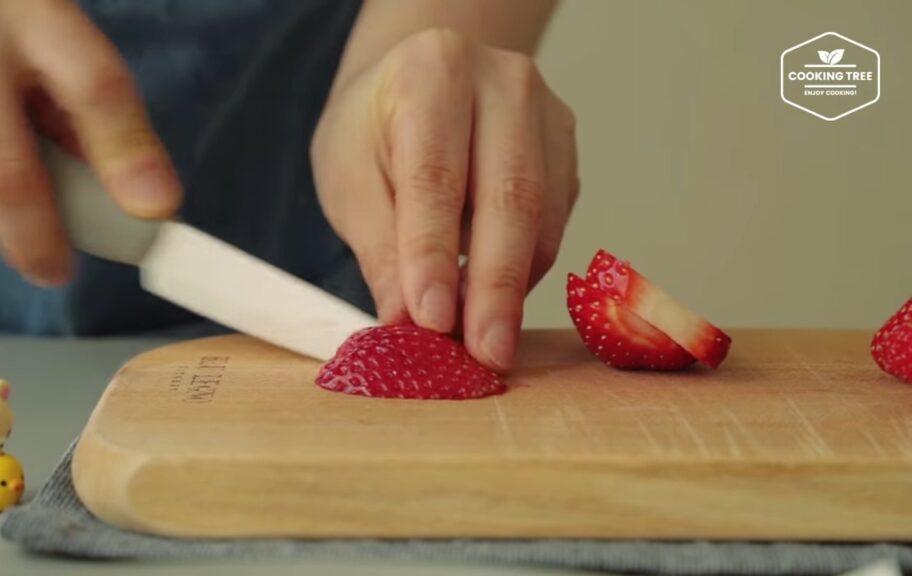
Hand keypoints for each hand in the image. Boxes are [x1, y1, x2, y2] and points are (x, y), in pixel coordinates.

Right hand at [0, 0, 180, 285]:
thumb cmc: (3, 20)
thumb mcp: (61, 43)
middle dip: (36, 240)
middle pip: (2, 173)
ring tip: (8, 202)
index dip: (127, 158)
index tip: (155, 212)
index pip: (95, 89)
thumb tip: (135, 202)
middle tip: (56, 268)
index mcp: (35, 18)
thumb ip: (97, 116)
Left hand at [311, 29, 578, 370]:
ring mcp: (545, 112)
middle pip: (509, 195)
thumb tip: (406, 324)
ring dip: (515, 285)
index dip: (433, 255)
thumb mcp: (350, 179)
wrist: (416, 84)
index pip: (435, 177)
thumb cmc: (375, 129)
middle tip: (485, 352)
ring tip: (485, 339)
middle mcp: (503, 81)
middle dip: (495, 285)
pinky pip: (556, 218)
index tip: (431, 321)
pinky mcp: (566, 147)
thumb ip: (380, 249)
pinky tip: (497, 296)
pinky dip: (528, 267)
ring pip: (543, 213)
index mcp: (434, 71)